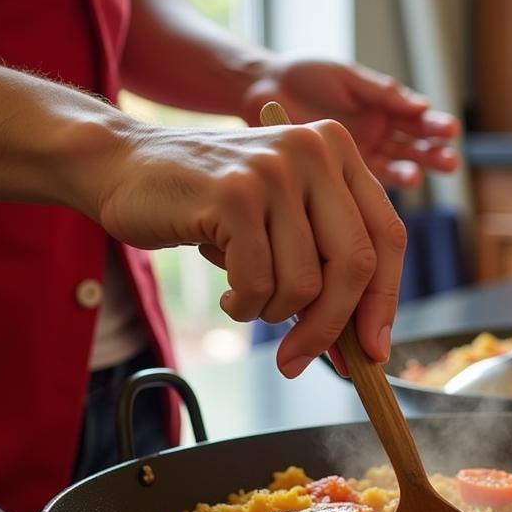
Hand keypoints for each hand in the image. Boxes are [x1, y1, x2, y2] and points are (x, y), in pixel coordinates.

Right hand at [95, 119, 405, 376]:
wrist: (122, 165)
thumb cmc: (212, 204)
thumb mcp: (284, 218)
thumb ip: (326, 261)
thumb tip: (365, 344)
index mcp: (339, 151)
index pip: (388, 236)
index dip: (385, 300)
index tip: (374, 352)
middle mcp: (315, 151)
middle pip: (356, 264)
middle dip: (333, 327)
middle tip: (302, 360)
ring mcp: (275, 170)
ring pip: (305, 283)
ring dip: (274, 314)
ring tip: (247, 297)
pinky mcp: (234, 195)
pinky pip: (258, 284)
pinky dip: (244, 305)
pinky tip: (227, 292)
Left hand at [242, 58, 458, 187]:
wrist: (262, 89)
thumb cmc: (306, 75)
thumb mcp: (347, 77)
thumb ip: (382, 93)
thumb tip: (423, 106)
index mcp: (382, 105)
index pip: (417, 118)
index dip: (435, 125)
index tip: (451, 130)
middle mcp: (377, 131)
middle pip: (414, 145)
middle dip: (434, 152)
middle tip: (450, 160)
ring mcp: (362, 151)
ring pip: (397, 163)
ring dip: (416, 168)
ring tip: (426, 172)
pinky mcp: (342, 168)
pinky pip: (370, 178)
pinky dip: (388, 180)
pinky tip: (404, 180)